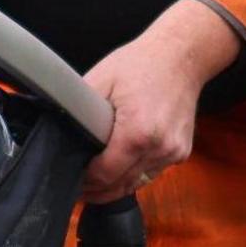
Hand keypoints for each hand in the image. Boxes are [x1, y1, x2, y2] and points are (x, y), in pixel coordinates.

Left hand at [79, 0, 238, 203]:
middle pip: (120, 185)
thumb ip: (82, 114)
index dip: (85, 180)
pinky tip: (118, 171)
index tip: (71, 179)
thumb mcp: (100, 81)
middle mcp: (159, 147)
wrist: (182, 56)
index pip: (105, 174)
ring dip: (114, 187)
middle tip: (78, 190)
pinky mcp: (180, 152)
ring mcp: (173, 152)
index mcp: (137, 132)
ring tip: (93, 186)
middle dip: (97, 190)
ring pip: (136, 184)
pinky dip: (133, 175)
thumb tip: (64, 138)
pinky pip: (151, 173)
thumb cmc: (141, 64)